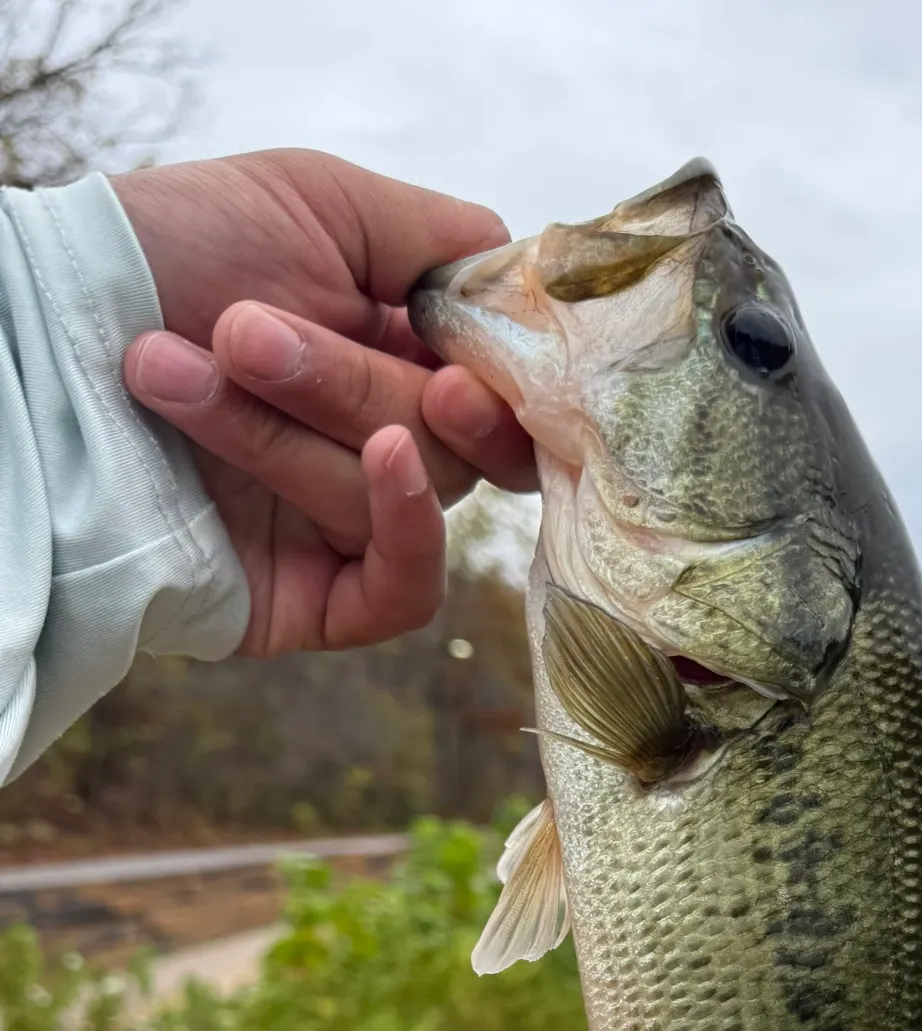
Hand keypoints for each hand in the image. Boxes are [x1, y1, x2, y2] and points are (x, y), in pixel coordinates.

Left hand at [113, 149, 535, 655]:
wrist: (33, 332)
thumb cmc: (164, 249)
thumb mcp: (317, 201)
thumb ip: (446, 237)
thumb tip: (531, 289)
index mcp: (405, 361)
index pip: (505, 398)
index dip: (499, 387)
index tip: (454, 362)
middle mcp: (390, 443)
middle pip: (456, 444)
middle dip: (349, 385)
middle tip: (245, 330)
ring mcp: (352, 522)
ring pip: (411, 496)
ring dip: (290, 430)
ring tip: (170, 370)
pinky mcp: (319, 597)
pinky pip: (408, 591)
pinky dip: (406, 528)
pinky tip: (378, 462)